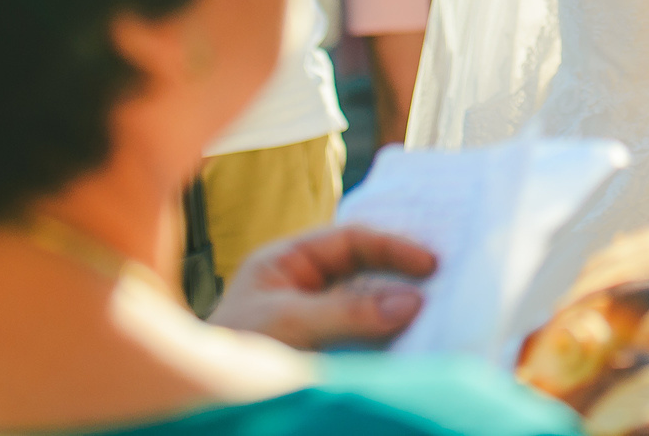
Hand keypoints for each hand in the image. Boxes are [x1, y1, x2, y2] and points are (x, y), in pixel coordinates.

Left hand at [207, 224, 435, 350]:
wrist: (199, 406)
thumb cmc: (230, 352)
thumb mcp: (287, 323)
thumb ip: (347, 310)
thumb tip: (411, 302)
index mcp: (287, 263)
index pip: (350, 241)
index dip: (393, 247)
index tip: (430, 264)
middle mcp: (304, 288)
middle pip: (366, 271)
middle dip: (404, 276)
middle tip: (448, 282)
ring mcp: (315, 323)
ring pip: (369, 307)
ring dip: (401, 312)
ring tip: (442, 314)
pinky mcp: (324, 358)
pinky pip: (365, 342)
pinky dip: (391, 342)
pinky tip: (415, 347)